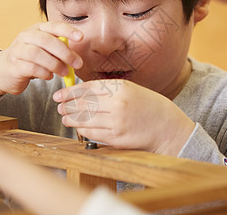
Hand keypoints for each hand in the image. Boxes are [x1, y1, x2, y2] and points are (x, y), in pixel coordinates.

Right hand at [0, 22, 82, 94]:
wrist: (5, 70)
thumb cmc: (31, 59)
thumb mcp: (46, 50)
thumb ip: (59, 50)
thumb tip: (76, 59)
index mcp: (38, 29)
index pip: (54, 26)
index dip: (68, 30)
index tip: (81, 37)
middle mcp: (27, 36)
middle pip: (47, 41)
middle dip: (65, 53)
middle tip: (77, 64)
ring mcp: (18, 50)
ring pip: (38, 54)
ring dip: (55, 64)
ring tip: (64, 72)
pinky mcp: (14, 65)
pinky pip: (31, 68)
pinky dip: (44, 73)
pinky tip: (49, 76)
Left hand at [53, 80, 194, 155]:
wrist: (167, 127)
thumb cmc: (149, 106)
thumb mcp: (131, 89)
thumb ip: (108, 90)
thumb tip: (84, 93)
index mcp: (120, 88)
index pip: (87, 89)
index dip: (69, 92)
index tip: (59, 94)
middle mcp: (117, 104)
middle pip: (82, 104)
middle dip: (66, 105)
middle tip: (59, 106)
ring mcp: (116, 122)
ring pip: (84, 120)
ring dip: (70, 119)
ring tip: (65, 117)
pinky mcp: (116, 139)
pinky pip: (92, 134)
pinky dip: (82, 130)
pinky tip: (78, 127)